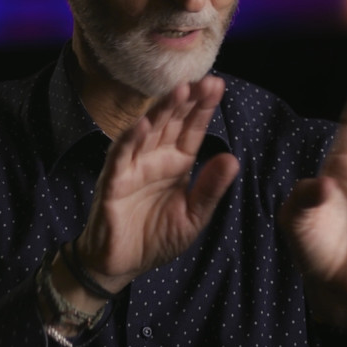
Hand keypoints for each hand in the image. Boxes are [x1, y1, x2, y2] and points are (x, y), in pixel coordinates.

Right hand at [74, 77, 238, 293]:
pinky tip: (144, 124)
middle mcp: (156, 158)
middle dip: (187, 101)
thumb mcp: (193, 218)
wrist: (121, 266)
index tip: (217, 85)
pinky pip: (121, 156)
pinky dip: (130, 139)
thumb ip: (210, 189)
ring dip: (161, 111)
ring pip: (148, 131)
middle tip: (203, 80)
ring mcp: (133, 167)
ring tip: (179, 91)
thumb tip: (232, 158)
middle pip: (172, 122)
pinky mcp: (113, 181)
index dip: (203, 108)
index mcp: (177, 163)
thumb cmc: (156, 238)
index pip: (192, 130)